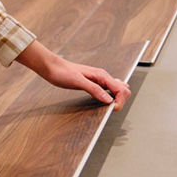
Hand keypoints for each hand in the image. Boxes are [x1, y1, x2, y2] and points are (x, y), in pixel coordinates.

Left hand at [15, 40, 131, 109]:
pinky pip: (109, 90)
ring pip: (117, 90)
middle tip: (111, 109)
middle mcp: (103, 77)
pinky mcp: (94, 83)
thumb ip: (94, 90)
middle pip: (123, 89)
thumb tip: (108, 100)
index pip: (121, 89)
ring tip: (109, 107)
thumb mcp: (78, 82)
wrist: (53, 68)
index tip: (112, 108)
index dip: (120, 101)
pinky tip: (105, 101)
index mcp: (102, 75)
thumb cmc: (63, 72)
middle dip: (121, 100)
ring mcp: (99, 80)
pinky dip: (111, 97)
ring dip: (117, 99)